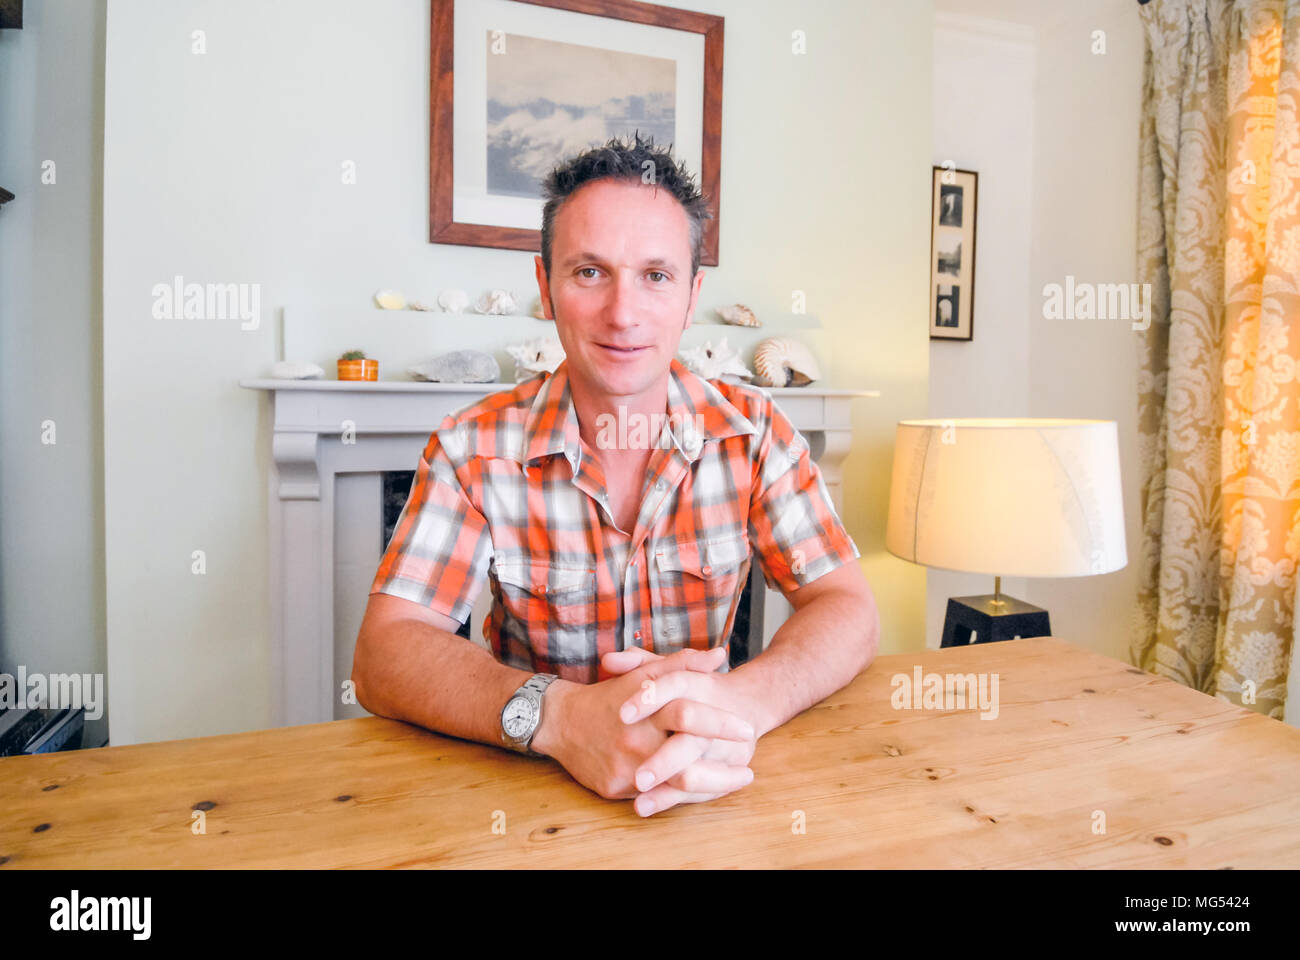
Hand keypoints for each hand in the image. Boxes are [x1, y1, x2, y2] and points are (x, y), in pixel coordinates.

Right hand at [539, 646, 754, 816]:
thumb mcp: (644, 673)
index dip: (720, 722)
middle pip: (684, 753)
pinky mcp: (614, 788)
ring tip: (736, 778)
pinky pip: (654, 797)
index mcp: (646, 708)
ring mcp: (625, 766)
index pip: (688, 713)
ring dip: (710, 783)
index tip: (747, 728)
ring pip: (673, 783)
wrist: (562, 723)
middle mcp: (635, 739)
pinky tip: (702, 790)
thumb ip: (682, 663)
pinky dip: (680, 794)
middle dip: (722, 761)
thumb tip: (719, 655)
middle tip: (748, 763)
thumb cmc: (610, 695)